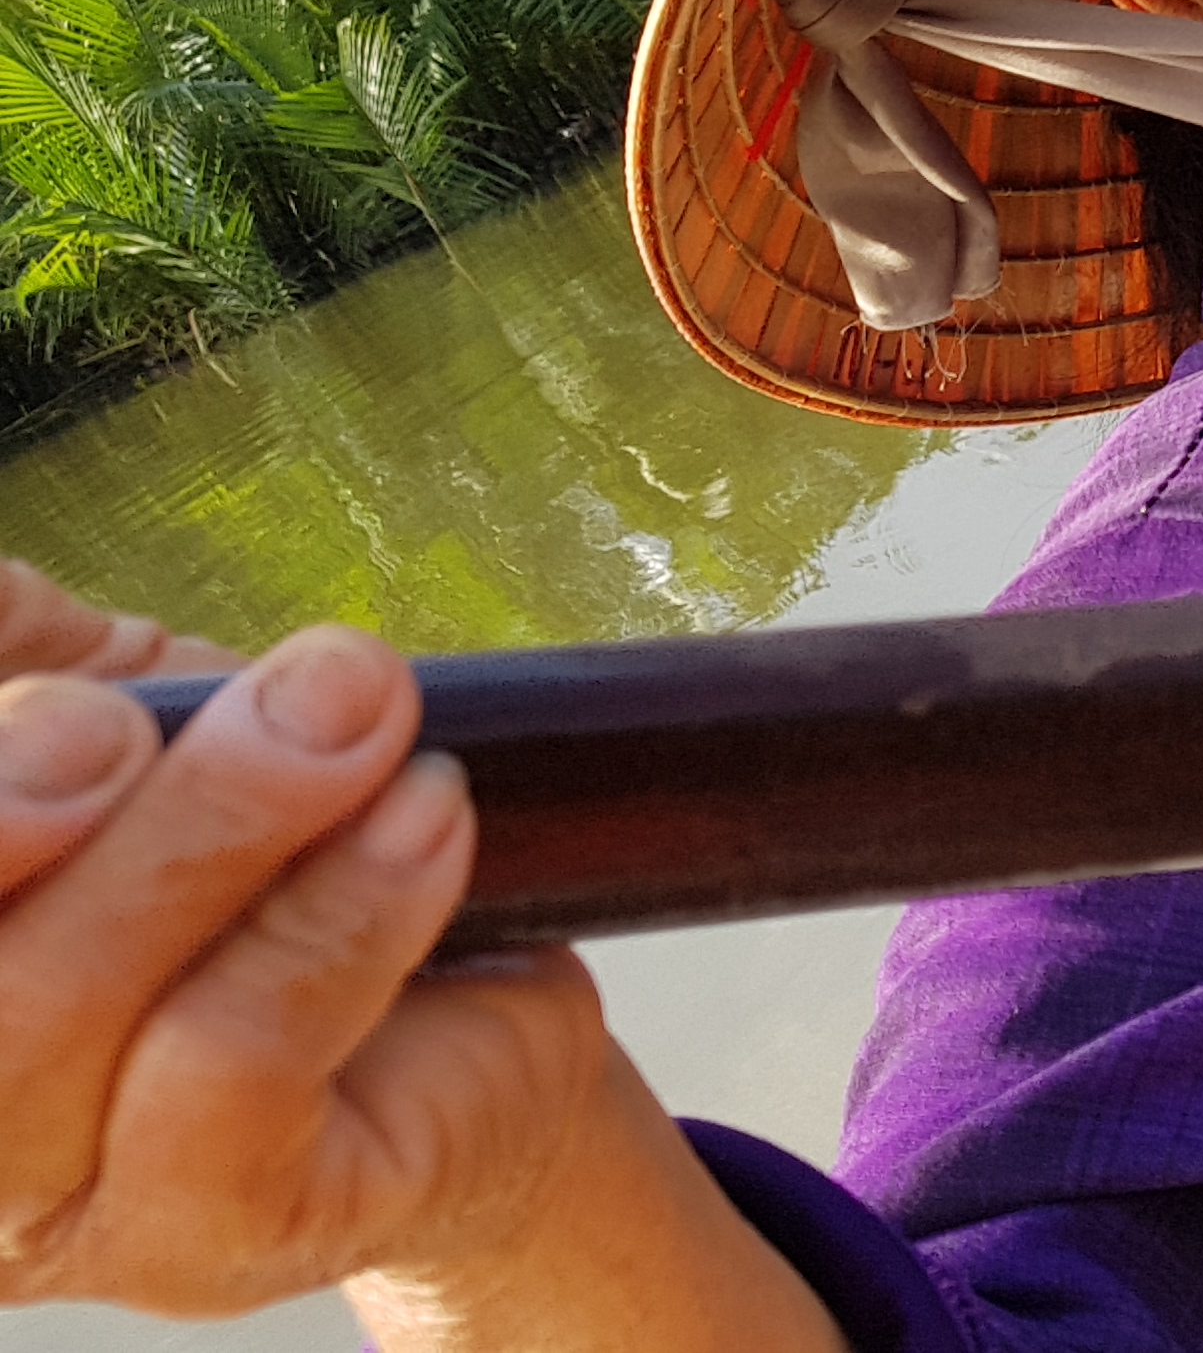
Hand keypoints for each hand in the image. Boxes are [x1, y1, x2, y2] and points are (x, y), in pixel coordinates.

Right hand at [0, 564, 837, 1349]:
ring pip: (56, 1006)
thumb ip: (36, 659)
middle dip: (27, 790)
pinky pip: (234, 1056)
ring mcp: (51, 1202)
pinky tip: (421, 820)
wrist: (472, 1031)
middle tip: (145, 701)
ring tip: (351, 714)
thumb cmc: (273, 883)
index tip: (57, 691)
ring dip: (214, 830)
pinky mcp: (210, 1229)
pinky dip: (337, 911)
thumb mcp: (140, 732)